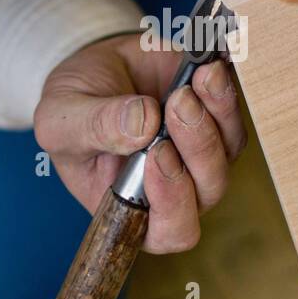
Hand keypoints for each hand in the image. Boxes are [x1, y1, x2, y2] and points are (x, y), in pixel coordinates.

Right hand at [33, 33, 246, 252]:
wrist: (93, 71)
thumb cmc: (72, 112)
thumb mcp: (62, 121)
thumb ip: (95, 128)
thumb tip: (143, 127)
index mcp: (133, 207)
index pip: (169, 231)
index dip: (173, 203)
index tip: (158, 154)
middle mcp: (175, 188)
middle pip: (209, 189)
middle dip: (198, 147)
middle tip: (176, 103)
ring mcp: (199, 154)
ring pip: (228, 150)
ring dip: (217, 115)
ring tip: (193, 80)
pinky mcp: (216, 118)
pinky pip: (235, 113)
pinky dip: (225, 90)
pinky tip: (208, 67)